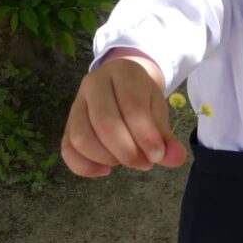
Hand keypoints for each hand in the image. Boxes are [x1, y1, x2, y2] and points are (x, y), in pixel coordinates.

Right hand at [60, 50, 187, 177]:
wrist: (122, 82)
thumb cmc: (142, 96)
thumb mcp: (157, 107)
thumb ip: (165, 134)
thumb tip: (176, 159)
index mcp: (123, 72)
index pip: (131, 105)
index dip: (145, 135)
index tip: (158, 155)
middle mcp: (94, 83)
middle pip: (104, 123)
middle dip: (127, 151)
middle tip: (145, 162)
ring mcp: (76, 103)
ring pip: (81, 137)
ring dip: (107, 158)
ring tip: (128, 161)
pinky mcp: (68, 123)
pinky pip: (67, 149)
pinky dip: (84, 166)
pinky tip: (105, 170)